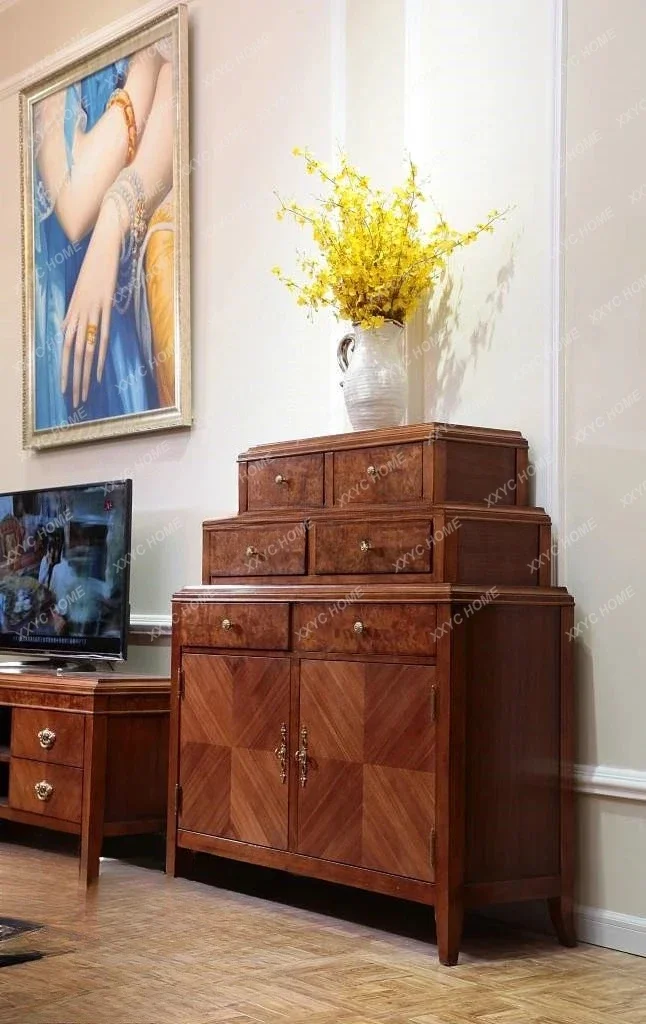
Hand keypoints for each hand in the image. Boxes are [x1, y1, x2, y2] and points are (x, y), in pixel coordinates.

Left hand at [60, 200, 121, 406]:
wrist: (102, 245)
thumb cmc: (92, 270)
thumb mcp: (78, 294)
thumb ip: (72, 314)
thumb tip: (64, 329)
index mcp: (71, 313)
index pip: (63, 349)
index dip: (63, 370)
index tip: (63, 390)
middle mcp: (77, 314)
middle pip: (72, 355)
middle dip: (72, 380)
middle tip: (73, 401)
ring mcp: (91, 311)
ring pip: (84, 350)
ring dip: (84, 375)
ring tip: (85, 394)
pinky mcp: (105, 305)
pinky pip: (101, 335)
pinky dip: (99, 356)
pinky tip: (98, 373)